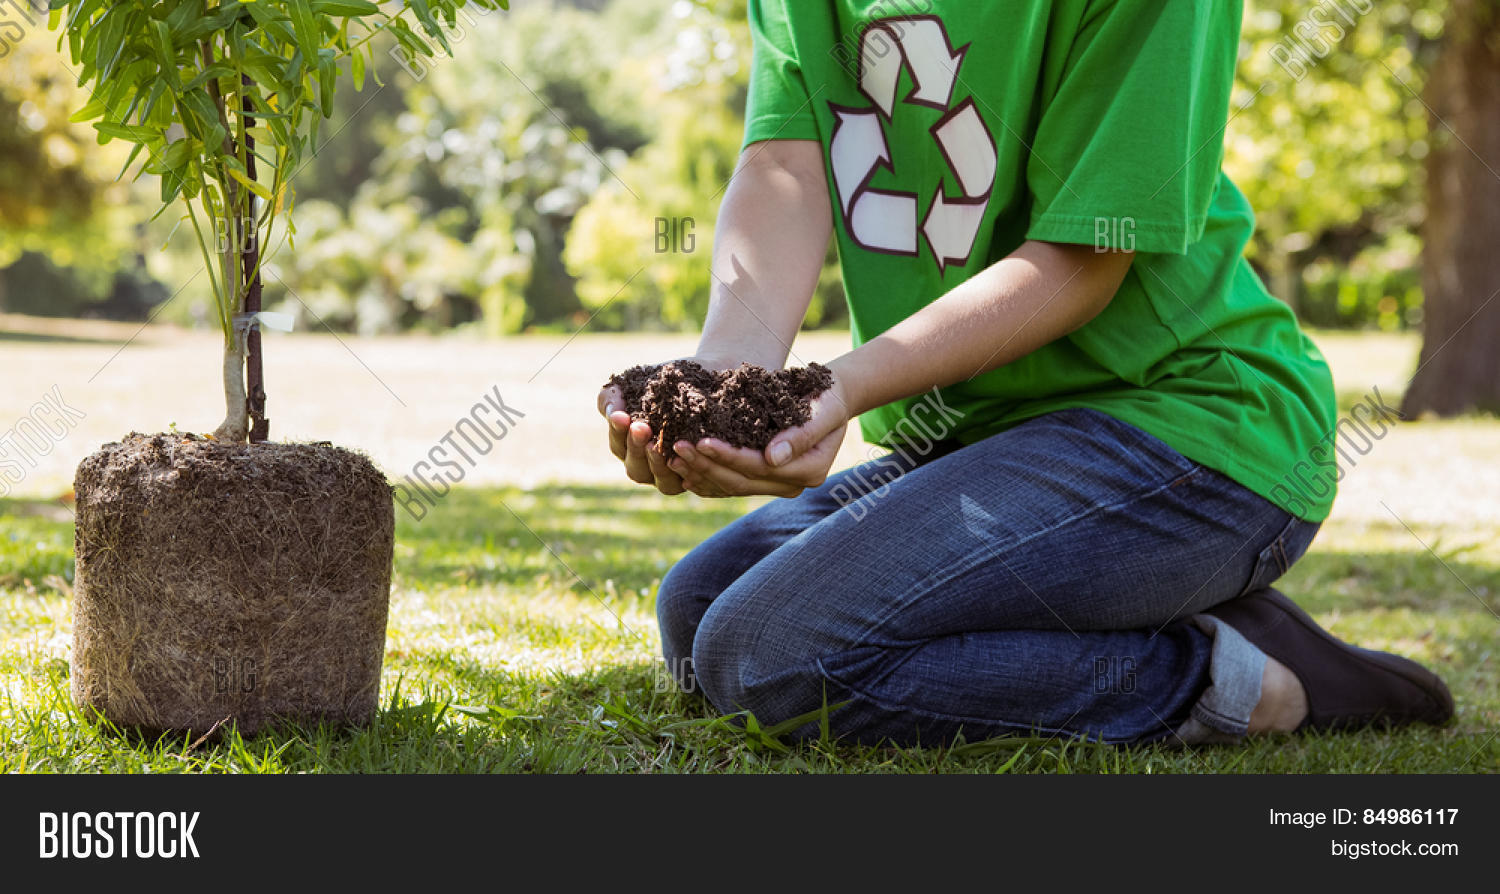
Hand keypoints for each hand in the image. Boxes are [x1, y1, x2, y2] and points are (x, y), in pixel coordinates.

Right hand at [598, 356, 731, 495]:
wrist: (710, 377)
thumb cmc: (668, 381)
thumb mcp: (637, 383)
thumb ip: (615, 398)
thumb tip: (613, 414)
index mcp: (631, 446)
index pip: (619, 445)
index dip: (618, 432)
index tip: (622, 416)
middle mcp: (651, 466)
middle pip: (636, 470)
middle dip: (636, 448)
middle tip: (640, 428)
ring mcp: (676, 475)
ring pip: (663, 483)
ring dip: (659, 465)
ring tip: (659, 445)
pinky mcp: (700, 475)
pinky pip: (691, 482)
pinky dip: (689, 471)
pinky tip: (689, 453)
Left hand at [667, 371, 850, 498]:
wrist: (831, 399)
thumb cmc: (828, 397)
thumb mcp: (823, 410)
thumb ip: (801, 435)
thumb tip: (773, 458)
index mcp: (809, 471)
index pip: (760, 467)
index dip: (729, 456)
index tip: (701, 441)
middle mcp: (793, 484)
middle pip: (742, 481)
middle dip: (707, 466)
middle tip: (677, 448)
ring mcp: (778, 485)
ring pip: (732, 486)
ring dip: (701, 473)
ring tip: (671, 457)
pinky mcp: (763, 479)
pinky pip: (730, 483)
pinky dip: (706, 477)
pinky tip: (682, 468)